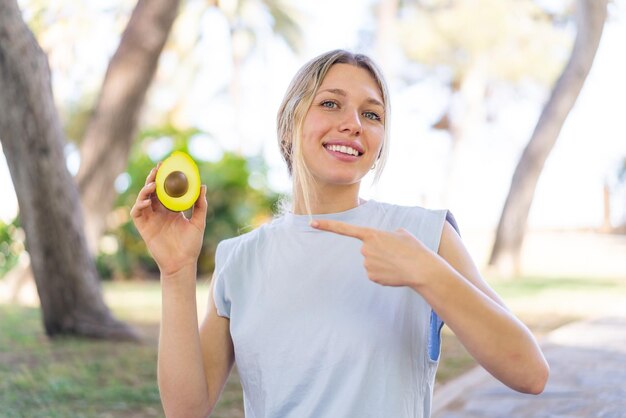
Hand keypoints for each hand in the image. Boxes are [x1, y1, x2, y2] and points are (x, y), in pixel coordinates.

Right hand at [130, 163, 207, 275]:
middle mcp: (159, 212)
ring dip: (146, 189)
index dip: (165, 178)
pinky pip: (137, 213)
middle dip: (153, 178)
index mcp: (172, 210)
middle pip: (153, 191)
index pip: (166, 190)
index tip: (169, 165)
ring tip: (153, 184)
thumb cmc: (191, 245)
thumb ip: (200, 205)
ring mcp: (150, 219)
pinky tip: (147, 201)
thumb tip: (202, 186)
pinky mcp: (143, 228)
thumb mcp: (198, 222)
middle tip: (158, 168)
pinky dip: (139, 205)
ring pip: (143, 199)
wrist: (182, 263)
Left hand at [310, 219, 441, 287]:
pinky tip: (394, 272)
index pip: (344, 229)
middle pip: (366, 249)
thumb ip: (386, 235)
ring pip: (371, 262)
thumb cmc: (414, 249)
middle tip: (395, 253)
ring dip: (383, 262)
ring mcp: (366, 264)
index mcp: (371, 234)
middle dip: (379, 251)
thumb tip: (382, 244)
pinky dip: (384, 273)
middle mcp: (365, 249)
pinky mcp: (371, 277)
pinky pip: (374, 273)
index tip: (312, 223)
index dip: (327, 225)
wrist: (421, 269)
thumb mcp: (401, 233)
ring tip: (397, 262)